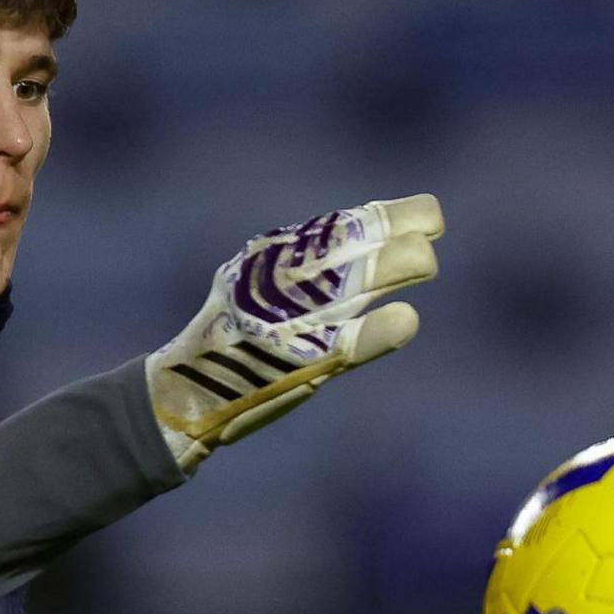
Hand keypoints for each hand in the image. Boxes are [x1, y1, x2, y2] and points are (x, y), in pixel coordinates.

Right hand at [147, 193, 443, 470]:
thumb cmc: (227, 344)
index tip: (428, 216)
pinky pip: (344, 345)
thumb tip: (364, 247)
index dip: (385, 219)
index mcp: (271, 262)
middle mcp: (279, 284)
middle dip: (392, 238)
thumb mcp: (255, 291)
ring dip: (390, 269)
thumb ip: (303, 272)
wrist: (183, 398)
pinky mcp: (296, 364)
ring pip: (348, 286)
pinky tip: (406, 320)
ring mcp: (288, 322)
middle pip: (344, 249)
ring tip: (428, 260)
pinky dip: (376, 333)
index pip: (335, 229)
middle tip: (430, 235)